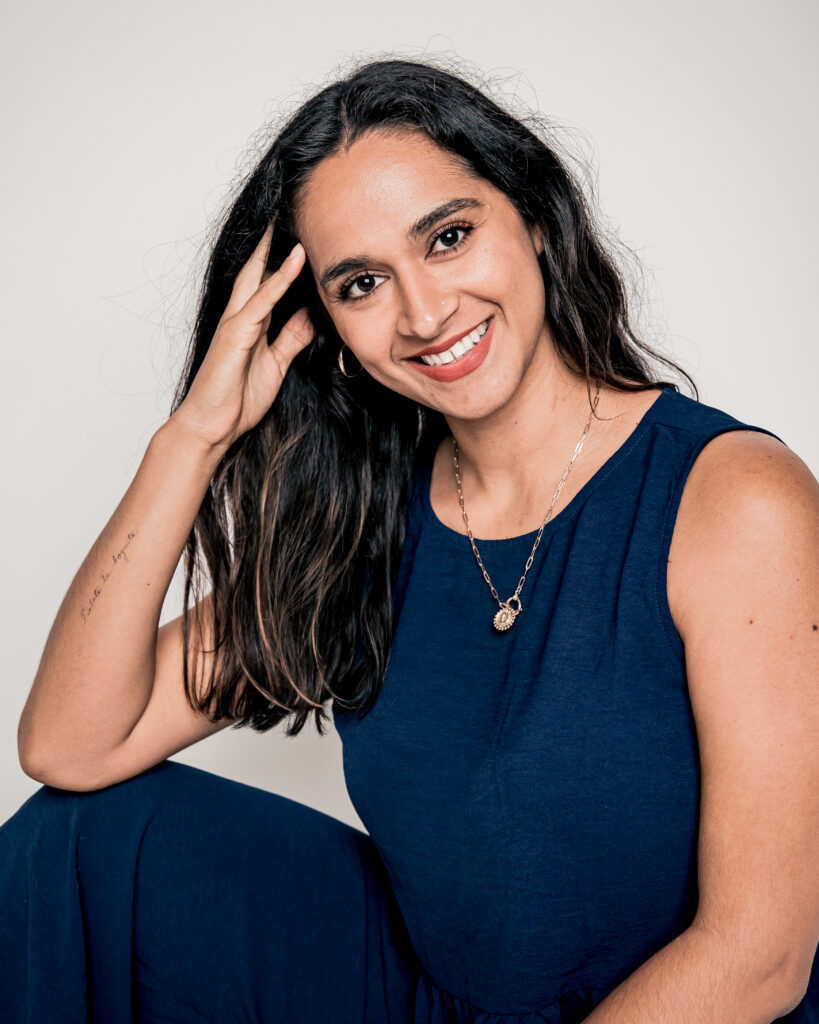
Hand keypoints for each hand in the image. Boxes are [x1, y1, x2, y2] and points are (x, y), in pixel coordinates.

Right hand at [170, 223, 314, 451]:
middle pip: (258, 269)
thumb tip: (311, 316)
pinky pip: (261, 301)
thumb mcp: (276, 364)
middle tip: (291, 210)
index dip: (284, 260)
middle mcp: (241, 318)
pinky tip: (295, 260)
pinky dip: (279, 279)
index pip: (268, 283)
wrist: (212, 427)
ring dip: (277, 248)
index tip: (303, 237)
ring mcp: (236, 324)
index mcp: (250, 325)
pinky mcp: (236, 334)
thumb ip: (291, 339)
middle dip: (274, 242)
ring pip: (259, 276)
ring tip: (294, 218)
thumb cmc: (236, 400)